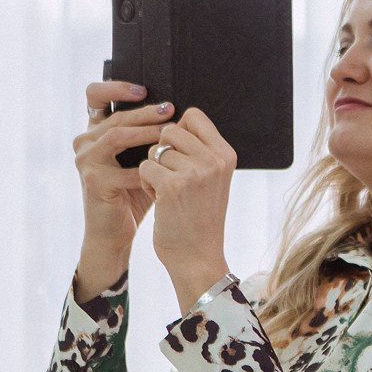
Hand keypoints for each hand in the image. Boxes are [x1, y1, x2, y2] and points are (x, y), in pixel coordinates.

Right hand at [72, 81, 166, 297]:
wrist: (116, 232)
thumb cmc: (133, 193)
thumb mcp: (142, 159)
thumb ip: (151, 136)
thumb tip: (182, 111)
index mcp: (95, 132)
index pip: (95, 96)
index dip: (116, 88)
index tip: (143, 89)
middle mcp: (85, 142)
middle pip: (115, 116)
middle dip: (145, 111)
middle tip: (171, 109)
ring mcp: (86, 161)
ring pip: (116, 135)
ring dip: (146, 131)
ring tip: (170, 132)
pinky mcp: (93, 181)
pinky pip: (125, 168)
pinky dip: (148, 169)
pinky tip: (166, 169)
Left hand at [139, 106, 235, 312]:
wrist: (197, 256)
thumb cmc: (199, 217)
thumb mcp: (211, 179)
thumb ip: (200, 150)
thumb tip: (173, 122)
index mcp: (226, 154)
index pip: (193, 115)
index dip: (177, 131)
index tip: (178, 154)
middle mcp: (214, 160)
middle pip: (170, 130)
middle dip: (162, 151)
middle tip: (172, 176)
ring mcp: (195, 172)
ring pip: (155, 149)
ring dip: (153, 168)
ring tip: (167, 191)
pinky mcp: (172, 185)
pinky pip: (145, 166)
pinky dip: (146, 183)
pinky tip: (160, 200)